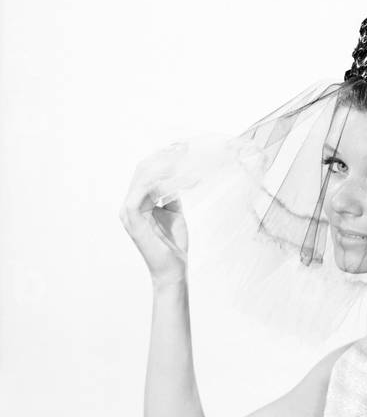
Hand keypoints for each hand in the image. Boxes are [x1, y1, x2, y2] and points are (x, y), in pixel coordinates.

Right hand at [119, 147, 189, 286]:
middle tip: (186, 148)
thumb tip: (177, 175)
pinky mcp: (133, 217)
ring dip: (167, 165)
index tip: (183, 148)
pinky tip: (179, 177)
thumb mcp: (174, 212)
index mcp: (137, 202)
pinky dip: (162, 180)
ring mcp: (128, 210)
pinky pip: (144, 190)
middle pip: (144, 169)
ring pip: (144, 175)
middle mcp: (129, 204)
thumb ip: (171, 194)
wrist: (173, 269)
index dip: (163, 157)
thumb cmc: (173, 244)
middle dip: (165, 156)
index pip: (146, 171)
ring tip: (186, 159)